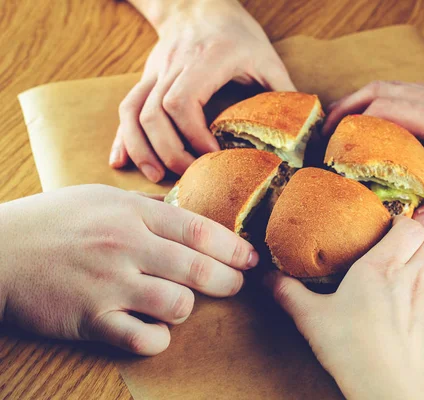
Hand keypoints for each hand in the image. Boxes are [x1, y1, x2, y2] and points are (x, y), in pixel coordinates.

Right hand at [0, 185, 257, 354]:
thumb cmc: (52, 221)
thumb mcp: (100, 197)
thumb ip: (145, 204)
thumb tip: (183, 207)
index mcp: (131, 213)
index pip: (199, 229)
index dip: (234, 246)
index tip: (251, 257)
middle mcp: (125, 246)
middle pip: (198, 268)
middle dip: (228, 280)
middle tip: (235, 284)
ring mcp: (109, 285)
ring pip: (178, 305)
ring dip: (188, 308)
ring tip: (179, 303)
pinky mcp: (91, 320)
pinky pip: (145, 339)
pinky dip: (158, 338)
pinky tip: (153, 328)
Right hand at [110, 0, 294, 181]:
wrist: (198, 3)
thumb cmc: (236, 32)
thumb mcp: (266, 56)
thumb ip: (282, 92)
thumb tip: (301, 133)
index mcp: (207, 59)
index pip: (183, 101)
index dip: (193, 135)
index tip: (211, 155)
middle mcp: (175, 65)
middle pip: (155, 113)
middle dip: (169, 150)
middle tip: (188, 175)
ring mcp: (156, 72)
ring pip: (133, 112)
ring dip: (142, 148)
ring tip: (156, 175)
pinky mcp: (146, 78)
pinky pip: (126, 108)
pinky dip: (122, 137)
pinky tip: (120, 160)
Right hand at [265, 217, 423, 398]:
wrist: (382, 388)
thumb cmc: (345, 348)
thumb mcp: (309, 317)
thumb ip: (287, 292)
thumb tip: (265, 276)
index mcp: (381, 267)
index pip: (409, 226)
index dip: (403, 224)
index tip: (389, 231)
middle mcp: (413, 279)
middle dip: (422, 242)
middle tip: (405, 253)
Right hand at [324, 81, 423, 232]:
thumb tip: (416, 228)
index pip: (383, 109)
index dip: (351, 125)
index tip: (330, 146)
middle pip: (377, 91)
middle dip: (345, 109)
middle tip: (323, 136)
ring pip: (387, 88)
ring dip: (359, 102)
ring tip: (338, 129)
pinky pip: (401, 94)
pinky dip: (377, 104)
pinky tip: (374, 129)